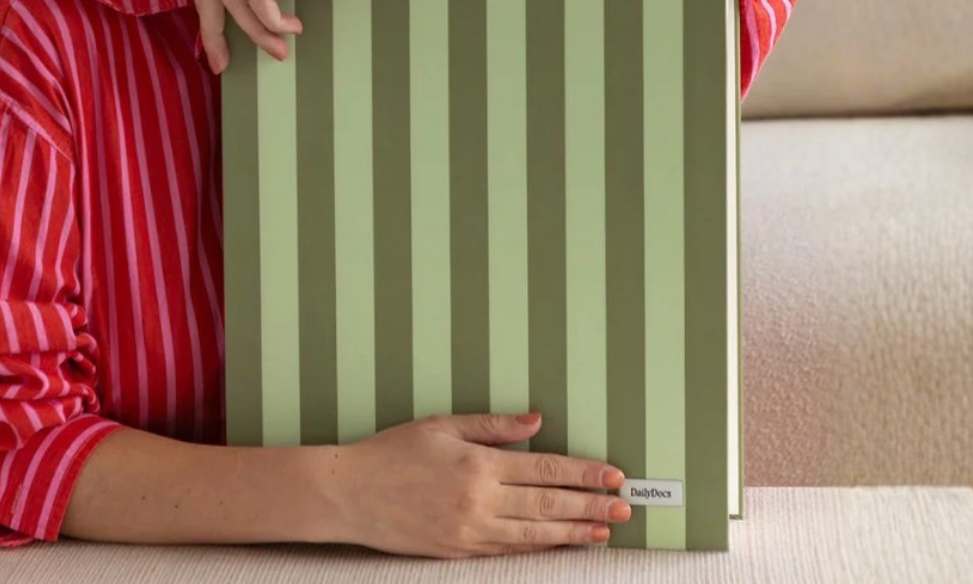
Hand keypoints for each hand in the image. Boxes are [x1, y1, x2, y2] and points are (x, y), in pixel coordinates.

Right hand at [323, 411, 630, 557]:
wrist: (349, 495)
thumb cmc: (391, 453)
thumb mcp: (441, 426)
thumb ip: (493, 426)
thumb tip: (537, 421)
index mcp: (479, 464)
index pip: (546, 469)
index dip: (584, 473)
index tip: (612, 475)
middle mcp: (480, 500)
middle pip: (549, 504)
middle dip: (591, 506)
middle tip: (623, 508)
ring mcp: (470, 530)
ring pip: (534, 533)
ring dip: (573, 532)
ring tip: (603, 532)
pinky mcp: (458, 552)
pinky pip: (508, 551)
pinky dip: (538, 548)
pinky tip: (558, 543)